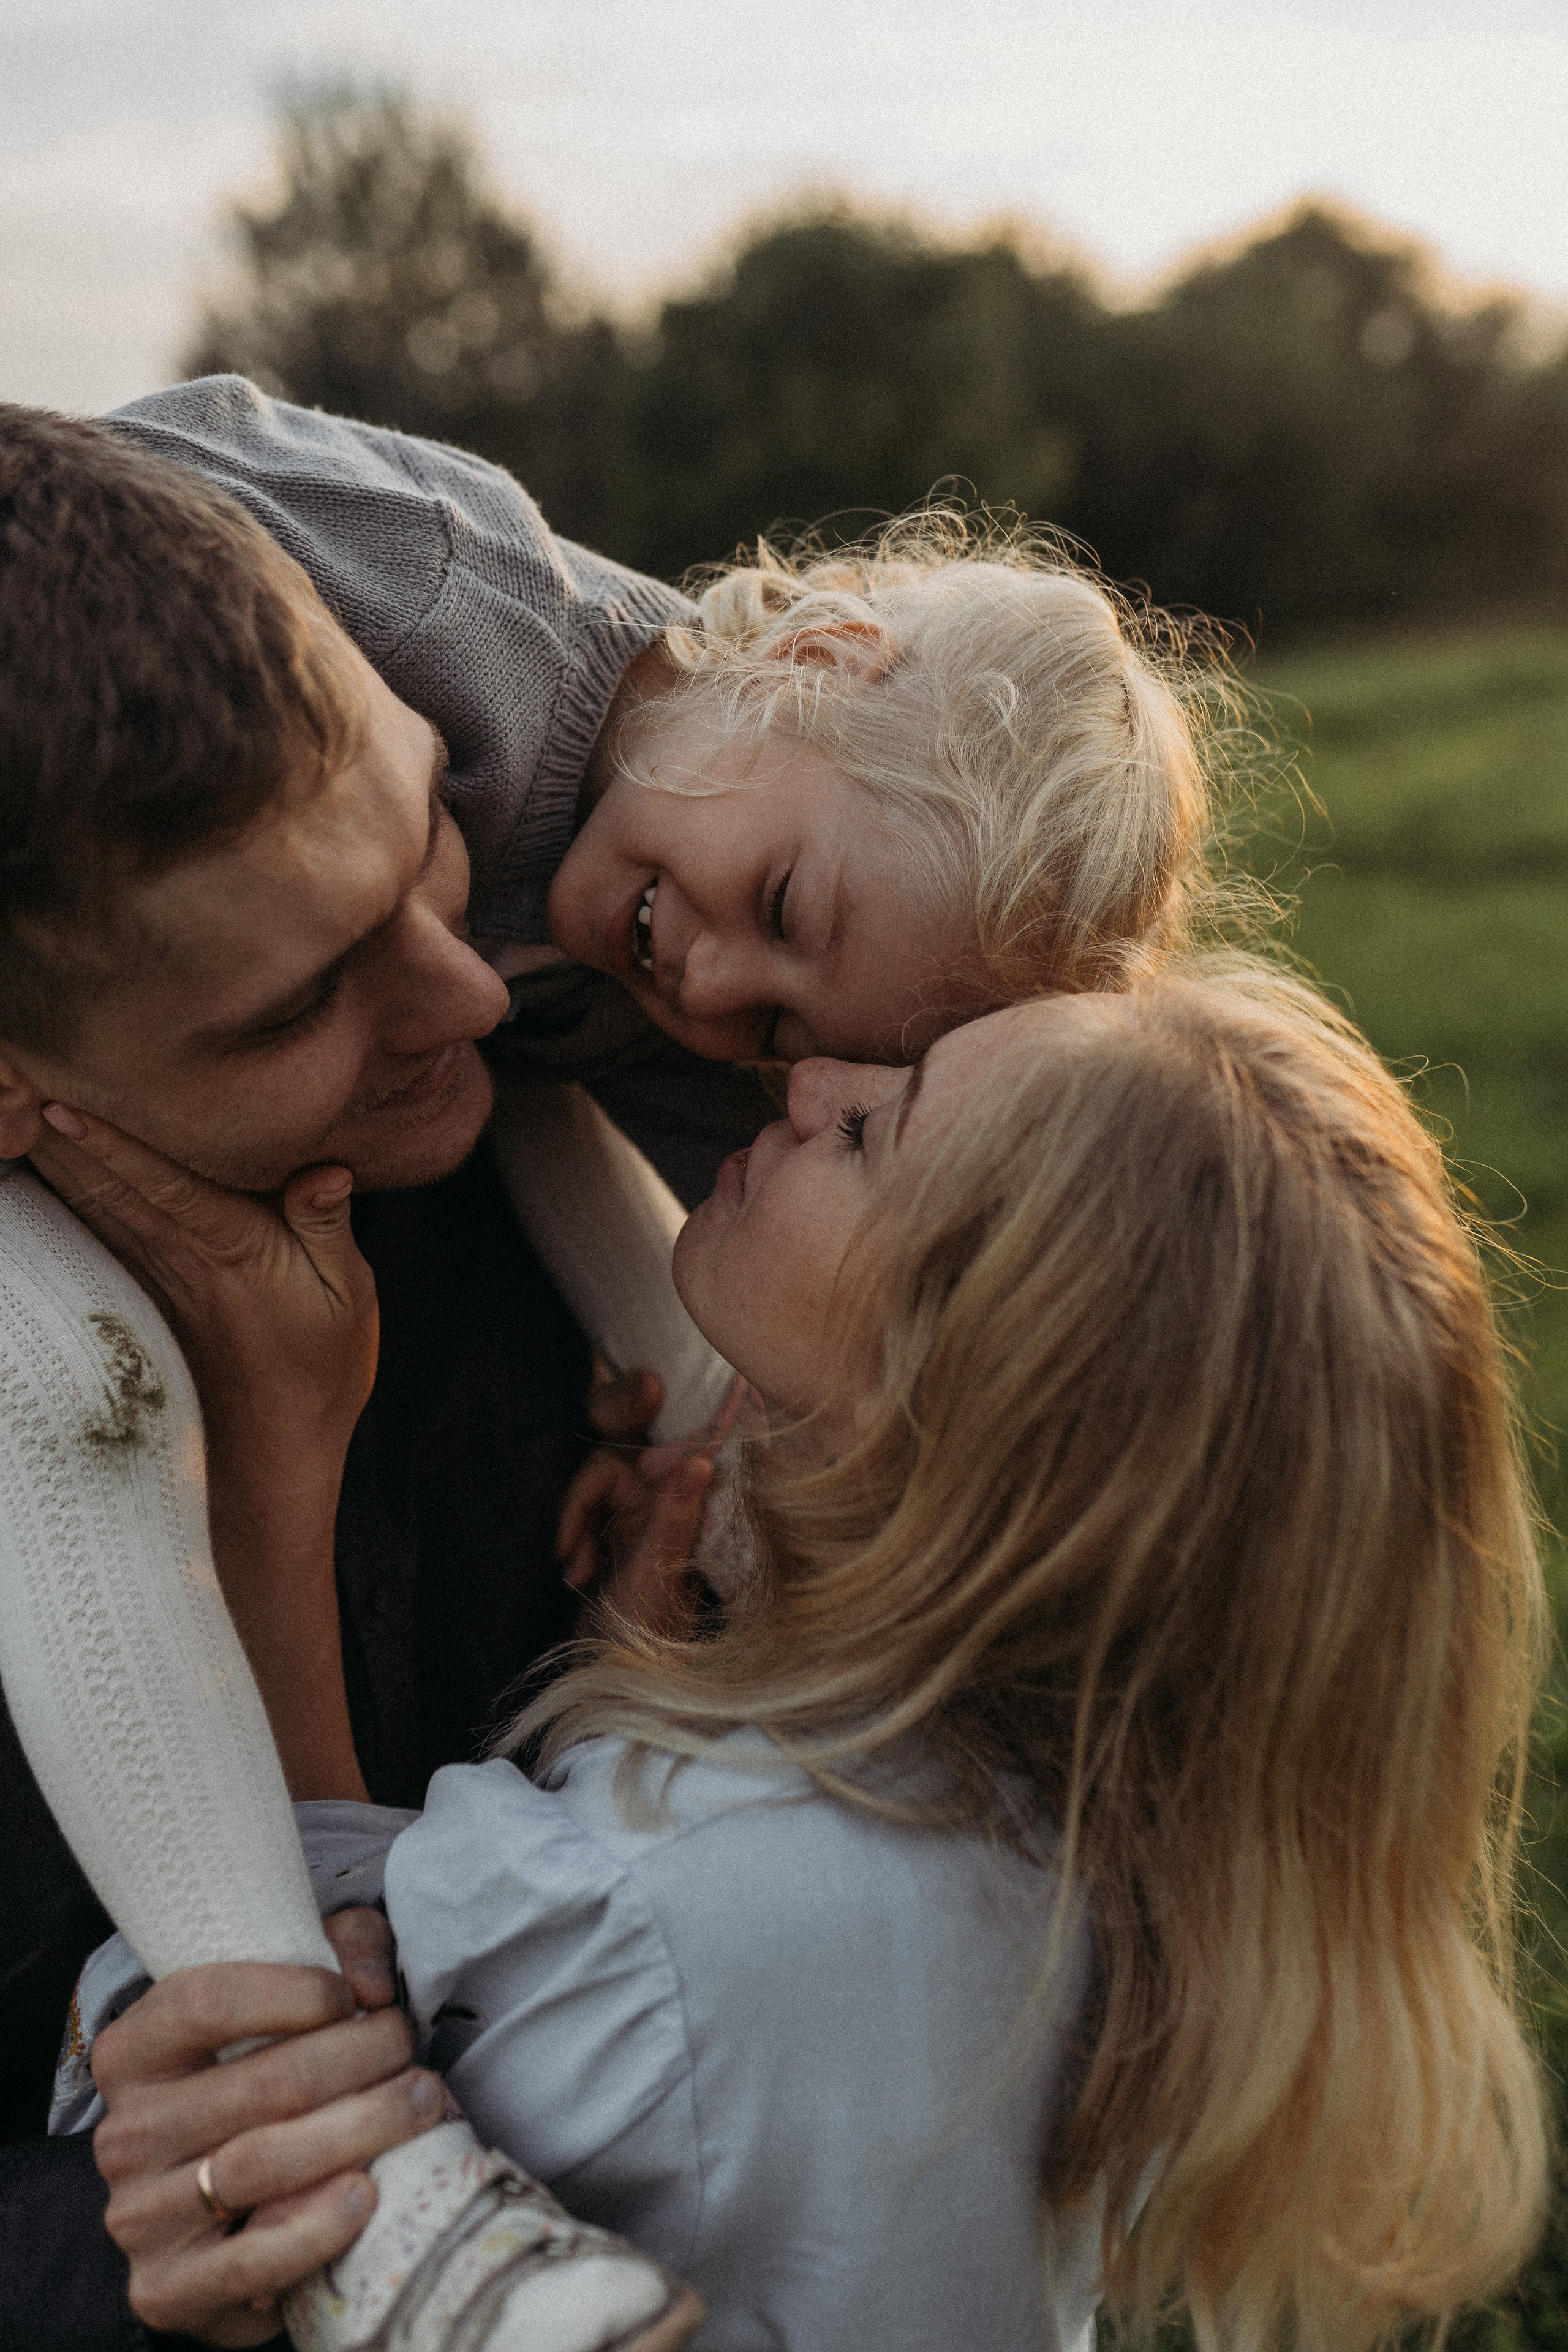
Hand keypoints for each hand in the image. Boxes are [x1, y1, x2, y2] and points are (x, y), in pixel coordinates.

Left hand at [29, 1107, 376, 1797]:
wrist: (275, 1454)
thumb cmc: (321, 1371)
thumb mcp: (349, 1297)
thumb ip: (329, 1228)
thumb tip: (327, 1171)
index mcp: (234, 1249)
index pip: (164, 1187)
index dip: (114, 1146)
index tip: (63, 1105)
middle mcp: (182, 1258)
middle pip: (109, 1184)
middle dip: (62, 1131)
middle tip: (20, 1079)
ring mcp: (156, 1275)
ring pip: (94, 1201)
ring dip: (54, 1153)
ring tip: (18, 1095)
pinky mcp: (147, 1288)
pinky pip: (99, 1225)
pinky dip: (68, 1186)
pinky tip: (40, 1153)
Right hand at [92, 1911, 443, 2347]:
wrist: (234, 2222)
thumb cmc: (271, 2084)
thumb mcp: (303, 1995)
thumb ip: (343, 1950)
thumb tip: (371, 1985)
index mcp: (135, 2052)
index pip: (206, 2002)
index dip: (296, 1992)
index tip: (359, 1998)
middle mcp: (125, 2132)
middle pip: (260, 2083)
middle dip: (359, 2058)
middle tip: (411, 2052)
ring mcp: (138, 2216)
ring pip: (261, 2163)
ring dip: (361, 2129)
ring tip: (419, 2105)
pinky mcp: (166, 2289)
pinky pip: (249, 2259)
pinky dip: (317, 2226)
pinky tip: (366, 2194)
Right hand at [558, 1370, 716, 1639]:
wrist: (617, 1684)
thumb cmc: (652, 1639)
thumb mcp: (658, 1577)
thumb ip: (673, 1518)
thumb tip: (699, 1461)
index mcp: (685, 1499)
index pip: (663, 1430)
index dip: (641, 1402)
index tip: (646, 1391)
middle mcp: (660, 1497)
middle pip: (620, 1440)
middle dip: (597, 1459)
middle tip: (585, 1499)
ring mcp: (631, 1514)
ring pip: (594, 1474)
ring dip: (577, 1514)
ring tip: (579, 1567)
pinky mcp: (603, 1533)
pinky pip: (580, 1509)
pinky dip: (573, 1533)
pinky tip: (574, 1573)